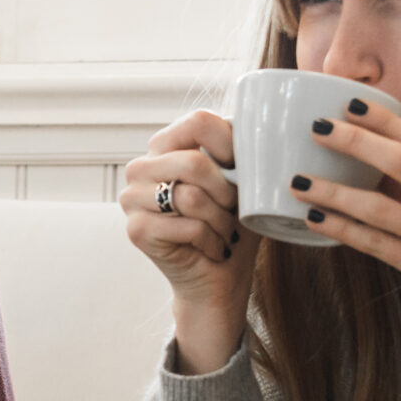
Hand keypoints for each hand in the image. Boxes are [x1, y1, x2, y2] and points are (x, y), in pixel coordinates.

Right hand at [122, 110, 254, 373]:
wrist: (219, 280)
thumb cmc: (234, 227)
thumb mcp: (246, 182)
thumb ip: (245, 149)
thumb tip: (268, 120)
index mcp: (166, 146)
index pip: (198, 121)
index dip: (231, 143)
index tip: (245, 170)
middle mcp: (141, 167)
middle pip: (194, 161)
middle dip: (228, 191)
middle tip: (236, 211)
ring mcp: (132, 198)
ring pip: (190, 196)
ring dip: (222, 221)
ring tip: (227, 232)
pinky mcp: (136, 230)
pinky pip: (187, 226)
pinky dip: (213, 241)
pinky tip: (216, 249)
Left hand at [294, 95, 400, 383]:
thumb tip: (387, 163)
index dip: (386, 121)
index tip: (351, 104)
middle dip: (355, 141)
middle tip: (317, 128)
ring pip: (378, 205)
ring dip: (333, 191)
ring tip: (299, 181)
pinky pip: (373, 243)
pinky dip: (340, 229)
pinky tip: (313, 220)